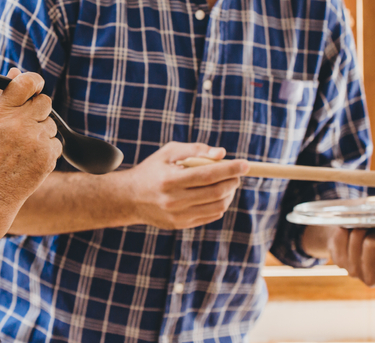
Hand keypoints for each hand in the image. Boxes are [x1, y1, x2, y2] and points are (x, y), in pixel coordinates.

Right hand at [0, 68, 61, 207]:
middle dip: (38, 110)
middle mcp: (19, 124)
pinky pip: (56, 143)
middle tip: (26, 123)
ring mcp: (35, 141)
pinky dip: (47, 149)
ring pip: (51, 124)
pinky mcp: (48, 157)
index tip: (34, 85)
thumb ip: (1, 96)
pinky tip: (30, 158)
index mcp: (1, 113)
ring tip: (23, 147)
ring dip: (41, 132)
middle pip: (45, 101)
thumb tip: (15, 72)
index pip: (27, 82)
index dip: (34, 81)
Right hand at [124, 142, 248, 229]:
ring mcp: (178, 216)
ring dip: (229, 194)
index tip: (245, 164)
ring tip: (227, 183)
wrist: (130, 198)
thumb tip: (221, 154)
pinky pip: (210, 216)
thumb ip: (196, 150)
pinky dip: (219, 204)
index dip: (229, 169)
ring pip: (217, 206)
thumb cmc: (153, 169)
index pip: (208, 175)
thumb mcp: (169, 152)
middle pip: (215, 192)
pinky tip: (216, 195)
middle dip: (232, 181)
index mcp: (170, 180)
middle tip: (237, 173)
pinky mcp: (180, 225)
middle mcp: (174, 200)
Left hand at [327, 224, 374, 285]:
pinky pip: (340, 236)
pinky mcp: (338, 261)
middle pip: (371, 245)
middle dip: (373, 230)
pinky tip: (351, 231)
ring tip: (364, 228)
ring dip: (360, 227)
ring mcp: (353, 271)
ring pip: (355, 238)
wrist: (362, 239)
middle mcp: (372, 278)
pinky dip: (346, 228)